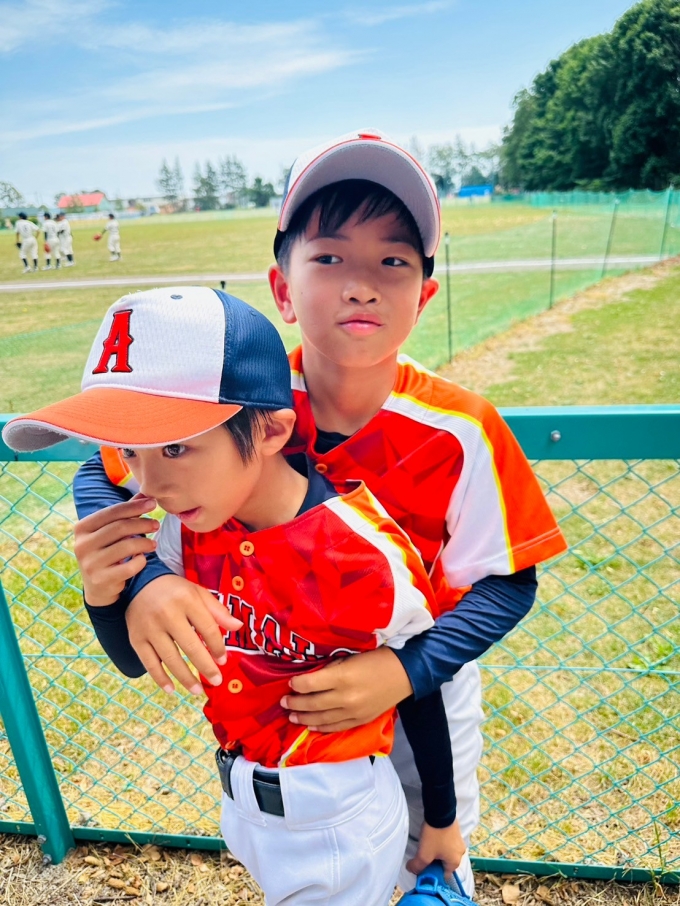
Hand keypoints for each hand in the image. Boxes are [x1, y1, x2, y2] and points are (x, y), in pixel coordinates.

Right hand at [74, 495, 159, 606]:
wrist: (97, 586)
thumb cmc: (107, 551)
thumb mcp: (111, 532)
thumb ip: (125, 513)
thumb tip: (145, 493)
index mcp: (82, 528)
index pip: (112, 512)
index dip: (134, 506)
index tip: (153, 503)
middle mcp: (82, 545)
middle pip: (120, 528)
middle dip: (142, 524)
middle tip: (156, 524)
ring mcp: (90, 563)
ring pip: (126, 547)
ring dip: (144, 543)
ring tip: (154, 544)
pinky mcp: (101, 579)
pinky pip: (129, 567)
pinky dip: (140, 561)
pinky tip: (142, 559)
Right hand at [126, 574, 241, 694]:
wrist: (140, 584)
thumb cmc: (175, 591)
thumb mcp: (198, 593)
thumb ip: (217, 611)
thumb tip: (238, 627)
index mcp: (187, 600)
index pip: (207, 628)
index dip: (218, 646)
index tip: (223, 660)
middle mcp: (167, 614)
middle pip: (190, 646)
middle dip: (206, 667)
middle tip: (217, 681)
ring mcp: (150, 628)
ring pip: (170, 658)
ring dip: (185, 678)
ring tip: (198, 691)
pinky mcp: (136, 639)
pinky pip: (149, 663)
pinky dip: (160, 678)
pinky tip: (171, 690)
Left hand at [280, 647, 412, 731]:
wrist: (405, 673)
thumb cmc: (377, 658)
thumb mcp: (351, 657)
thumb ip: (332, 668)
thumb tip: (312, 677)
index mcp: (343, 677)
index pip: (311, 684)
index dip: (297, 684)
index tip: (290, 682)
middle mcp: (346, 698)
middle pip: (313, 703)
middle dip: (295, 703)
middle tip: (283, 701)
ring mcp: (353, 712)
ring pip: (322, 718)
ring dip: (303, 717)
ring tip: (291, 715)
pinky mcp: (360, 721)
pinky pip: (336, 727)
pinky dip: (321, 727)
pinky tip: (310, 725)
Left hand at [406, 820, 465, 880]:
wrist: (440, 811)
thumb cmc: (434, 836)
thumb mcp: (423, 854)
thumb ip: (417, 866)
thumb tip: (412, 870)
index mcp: (455, 862)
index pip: (444, 876)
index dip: (432, 875)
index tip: (423, 870)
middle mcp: (460, 853)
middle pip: (444, 864)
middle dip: (433, 862)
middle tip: (423, 857)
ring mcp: (459, 841)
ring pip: (445, 852)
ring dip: (436, 852)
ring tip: (426, 846)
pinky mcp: (455, 832)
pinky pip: (447, 843)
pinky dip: (439, 843)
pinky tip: (431, 838)